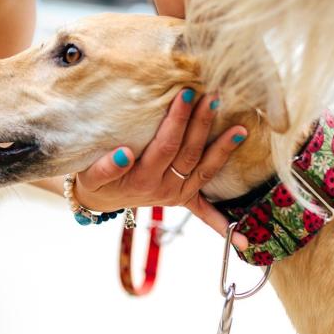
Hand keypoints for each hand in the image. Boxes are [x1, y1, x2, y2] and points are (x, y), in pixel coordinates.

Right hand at [74, 89, 249, 248]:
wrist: (100, 200)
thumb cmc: (95, 179)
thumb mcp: (91, 175)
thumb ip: (106, 167)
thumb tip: (125, 154)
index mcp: (143, 179)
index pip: (165, 146)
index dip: (177, 121)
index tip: (186, 94)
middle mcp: (164, 189)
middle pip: (189, 153)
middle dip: (202, 124)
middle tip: (215, 96)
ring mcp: (177, 195)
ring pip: (204, 170)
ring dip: (223, 150)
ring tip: (241, 129)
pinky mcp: (183, 199)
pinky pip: (204, 210)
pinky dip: (222, 222)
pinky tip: (243, 238)